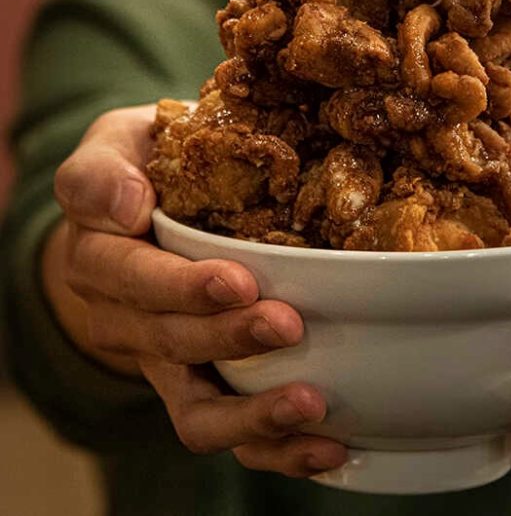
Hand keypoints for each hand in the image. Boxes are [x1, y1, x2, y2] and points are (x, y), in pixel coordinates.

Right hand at [47, 105, 346, 476]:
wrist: (139, 211)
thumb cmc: (140, 166)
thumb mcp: (111, 147)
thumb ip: (100, 173)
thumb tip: (126, 204)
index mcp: (102, 256)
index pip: (131, 277)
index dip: (181, 288)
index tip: (237, 282)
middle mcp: (126, 319)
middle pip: (171, 343)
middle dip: (230, 340)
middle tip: (288, 325)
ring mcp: (166, 359)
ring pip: (196, 411)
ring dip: (252, 416)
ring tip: (310, 405)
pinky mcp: (202, 384)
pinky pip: (230, 428)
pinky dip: (274, 446)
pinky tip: (328, 445)